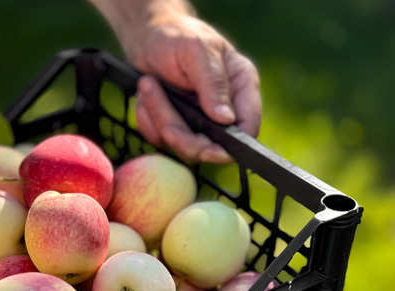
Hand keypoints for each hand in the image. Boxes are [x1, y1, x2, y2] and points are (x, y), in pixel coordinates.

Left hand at [124, 14, 261, 163]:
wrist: (147, 38)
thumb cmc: (177, 36)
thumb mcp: (198, 51)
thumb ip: (214, 83)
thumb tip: (227, 118)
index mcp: (241, 87)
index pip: (248, 127)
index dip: (231, 145)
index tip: (207, 149)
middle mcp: (224, 108)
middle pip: (211, 146)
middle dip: (182, 136)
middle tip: (161, 116)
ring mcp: (199, 121)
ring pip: (181, 143)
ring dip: (158, 117)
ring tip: (148, 84)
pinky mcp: (176, 126)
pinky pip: (160, 139)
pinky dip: (147, 119)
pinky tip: (147, 95)